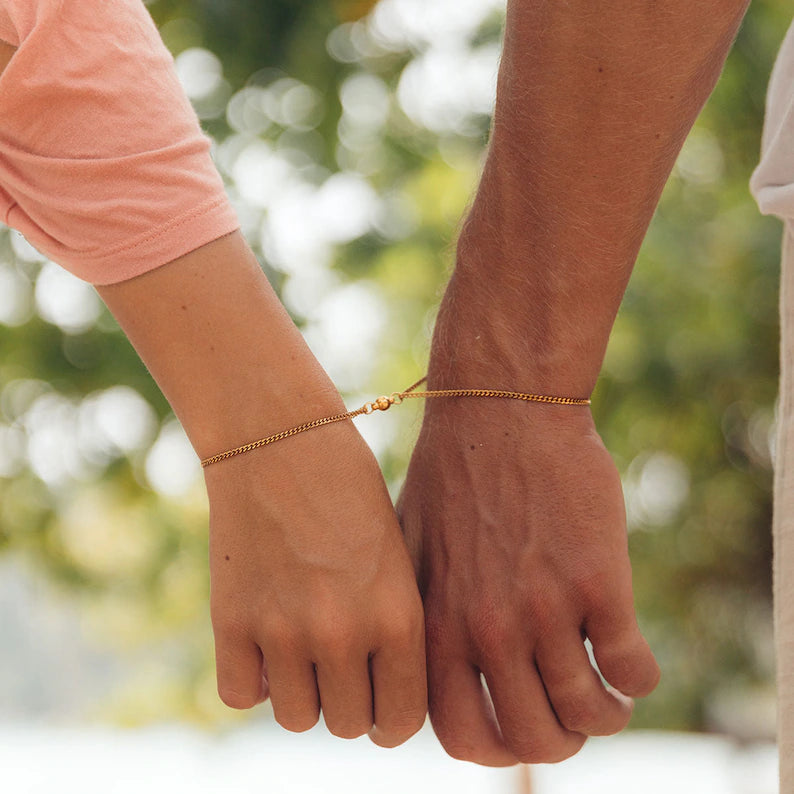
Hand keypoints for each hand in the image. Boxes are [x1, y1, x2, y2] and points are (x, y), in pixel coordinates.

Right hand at [206, 416, 426, 746]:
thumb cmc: (350, 490)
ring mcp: (282, 629)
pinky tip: (262, 637)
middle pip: (348, 726)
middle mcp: (343, 632)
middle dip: (347, 702)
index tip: (379, 704)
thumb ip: (392, 630)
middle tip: (339, 663)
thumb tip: (382, 698)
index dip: (391, 720)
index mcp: (398, 615)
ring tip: (302, 645)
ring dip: (300, 692)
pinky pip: (241, 695)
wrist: (282, 436)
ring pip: (297, 719)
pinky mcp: (230, 619)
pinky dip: (252, 676)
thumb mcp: (394, 557)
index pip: (402, 722)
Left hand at [398, 387, 659, 764]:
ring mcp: (543, 609)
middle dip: (560, 741)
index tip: (518, 729)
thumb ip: (421, 616)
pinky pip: (632, 670)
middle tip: (571, 718)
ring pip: (589, 714)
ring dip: (606, 717)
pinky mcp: (598, 583)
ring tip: (607, 694)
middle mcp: (487, 629)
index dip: (497, 748)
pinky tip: (629, 655)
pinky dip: (638, 679)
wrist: (501, 411)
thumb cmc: (452, 477)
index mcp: (437, 626)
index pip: (463, 736)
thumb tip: (430, 667)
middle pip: (534, 739)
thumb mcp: (411, 551)